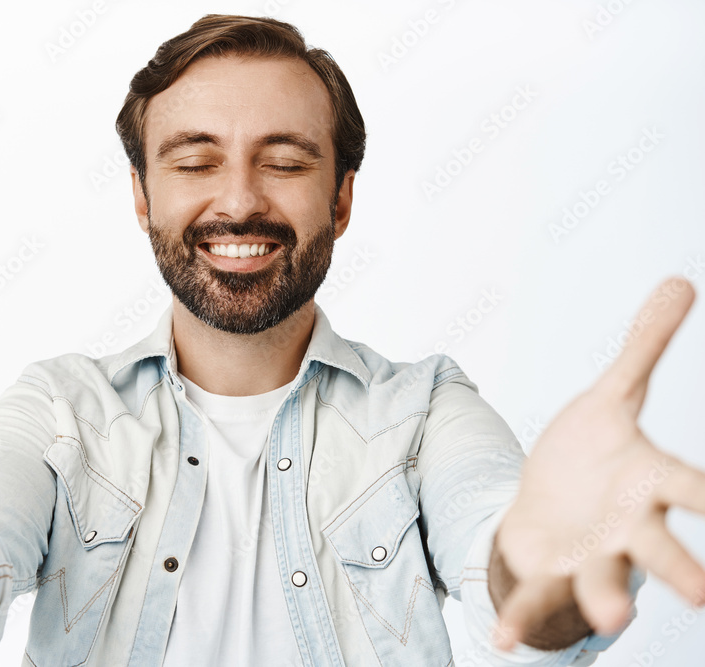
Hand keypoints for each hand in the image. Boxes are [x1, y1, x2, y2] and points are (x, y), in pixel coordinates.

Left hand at [492, 276, 704, 649]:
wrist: (554, 499)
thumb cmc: (595, 453)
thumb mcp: (613, 396)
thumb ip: (644, 347)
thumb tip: (680, 278)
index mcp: (648, 481)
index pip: (691, 490)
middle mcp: (629, 528)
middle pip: (661, 551)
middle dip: (681, 571)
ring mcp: (591, 557)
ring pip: (604, 583)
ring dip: (608, 601)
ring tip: (611, 620)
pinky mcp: (549, 572)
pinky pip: (536, 600)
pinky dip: (519, 620)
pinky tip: (499, 640)